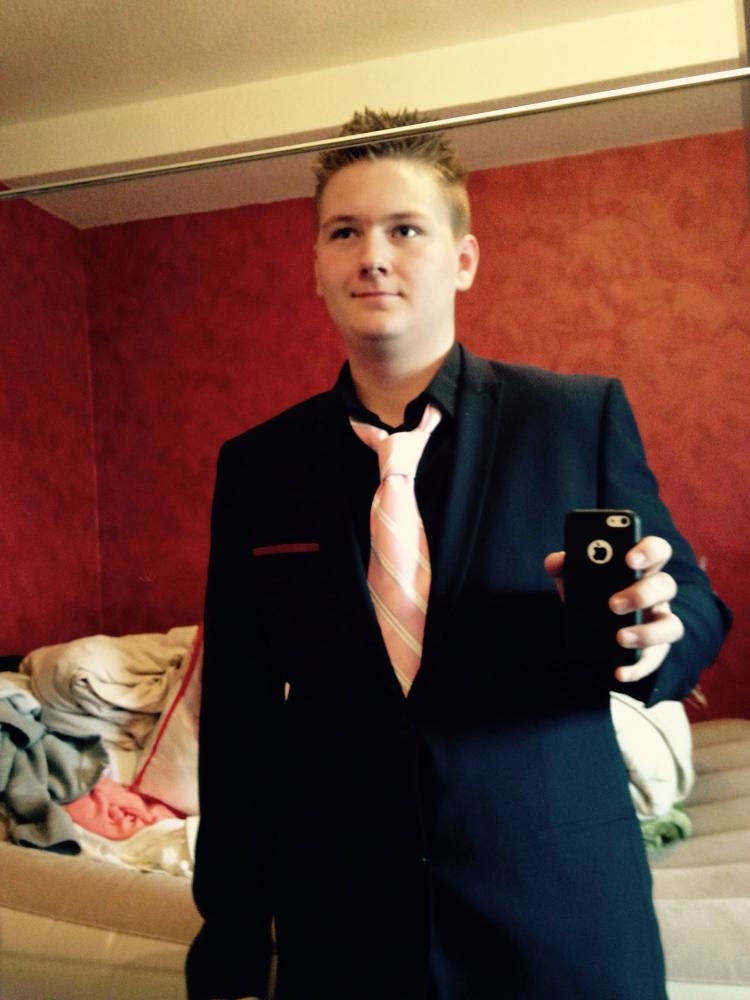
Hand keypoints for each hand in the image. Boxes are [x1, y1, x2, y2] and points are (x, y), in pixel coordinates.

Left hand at [544, 535, 684, 683]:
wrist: (592, 631)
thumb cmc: (590, 595)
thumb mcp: (575, 580)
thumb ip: (565, 568)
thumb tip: (556, 562)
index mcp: (640, 569)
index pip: (657, 550)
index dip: (648, 551)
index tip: (629, 559)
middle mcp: (656, 594)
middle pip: (665, 586)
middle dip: (641, 594)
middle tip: (613, 604)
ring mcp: (658, 622)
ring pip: (671, 626)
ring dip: (647, 633)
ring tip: (619, 638)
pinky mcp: (654, 650)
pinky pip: (654, 660)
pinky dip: (638, 668)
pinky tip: (619, 672)